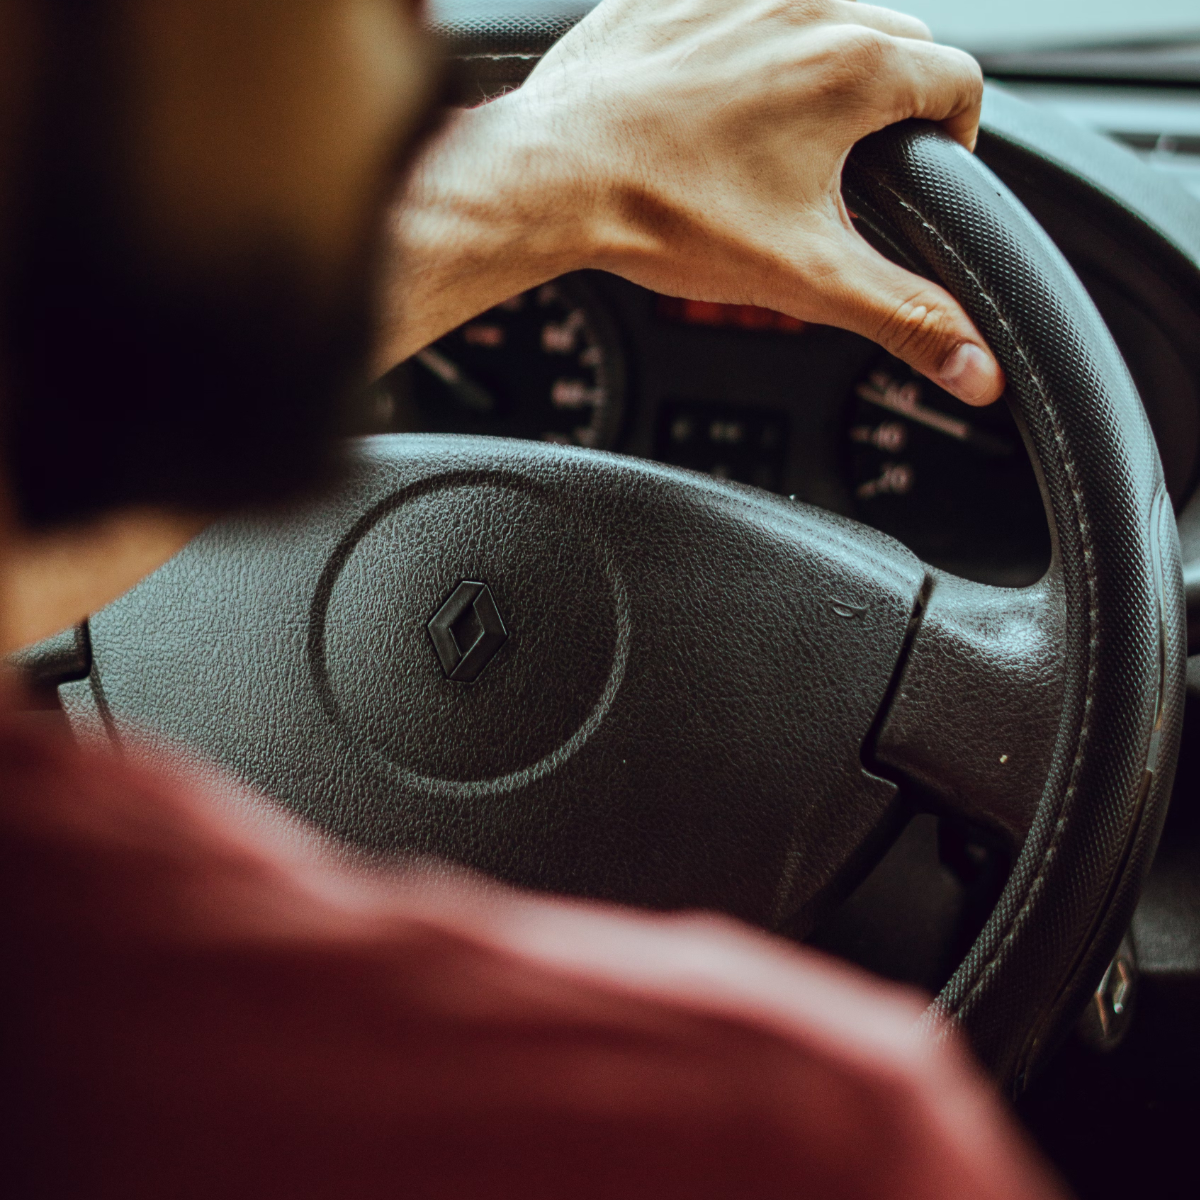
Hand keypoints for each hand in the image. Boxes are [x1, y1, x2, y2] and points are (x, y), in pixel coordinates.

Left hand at [378, 0, 1002, 404]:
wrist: (554, 176)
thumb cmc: (668, 216)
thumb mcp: (806, 277)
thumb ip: (903, 316)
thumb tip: (978, 370)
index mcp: (853, 68)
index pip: (959, 82)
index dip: (954, 137)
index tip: (924, 174)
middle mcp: (803, 6)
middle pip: (896, 42)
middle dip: (892, 102)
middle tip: (851, 169)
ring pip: (820, 16)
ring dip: (822, 70)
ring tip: (781, 143)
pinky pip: (739, 9)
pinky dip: (746, 50)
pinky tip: (714, 109)